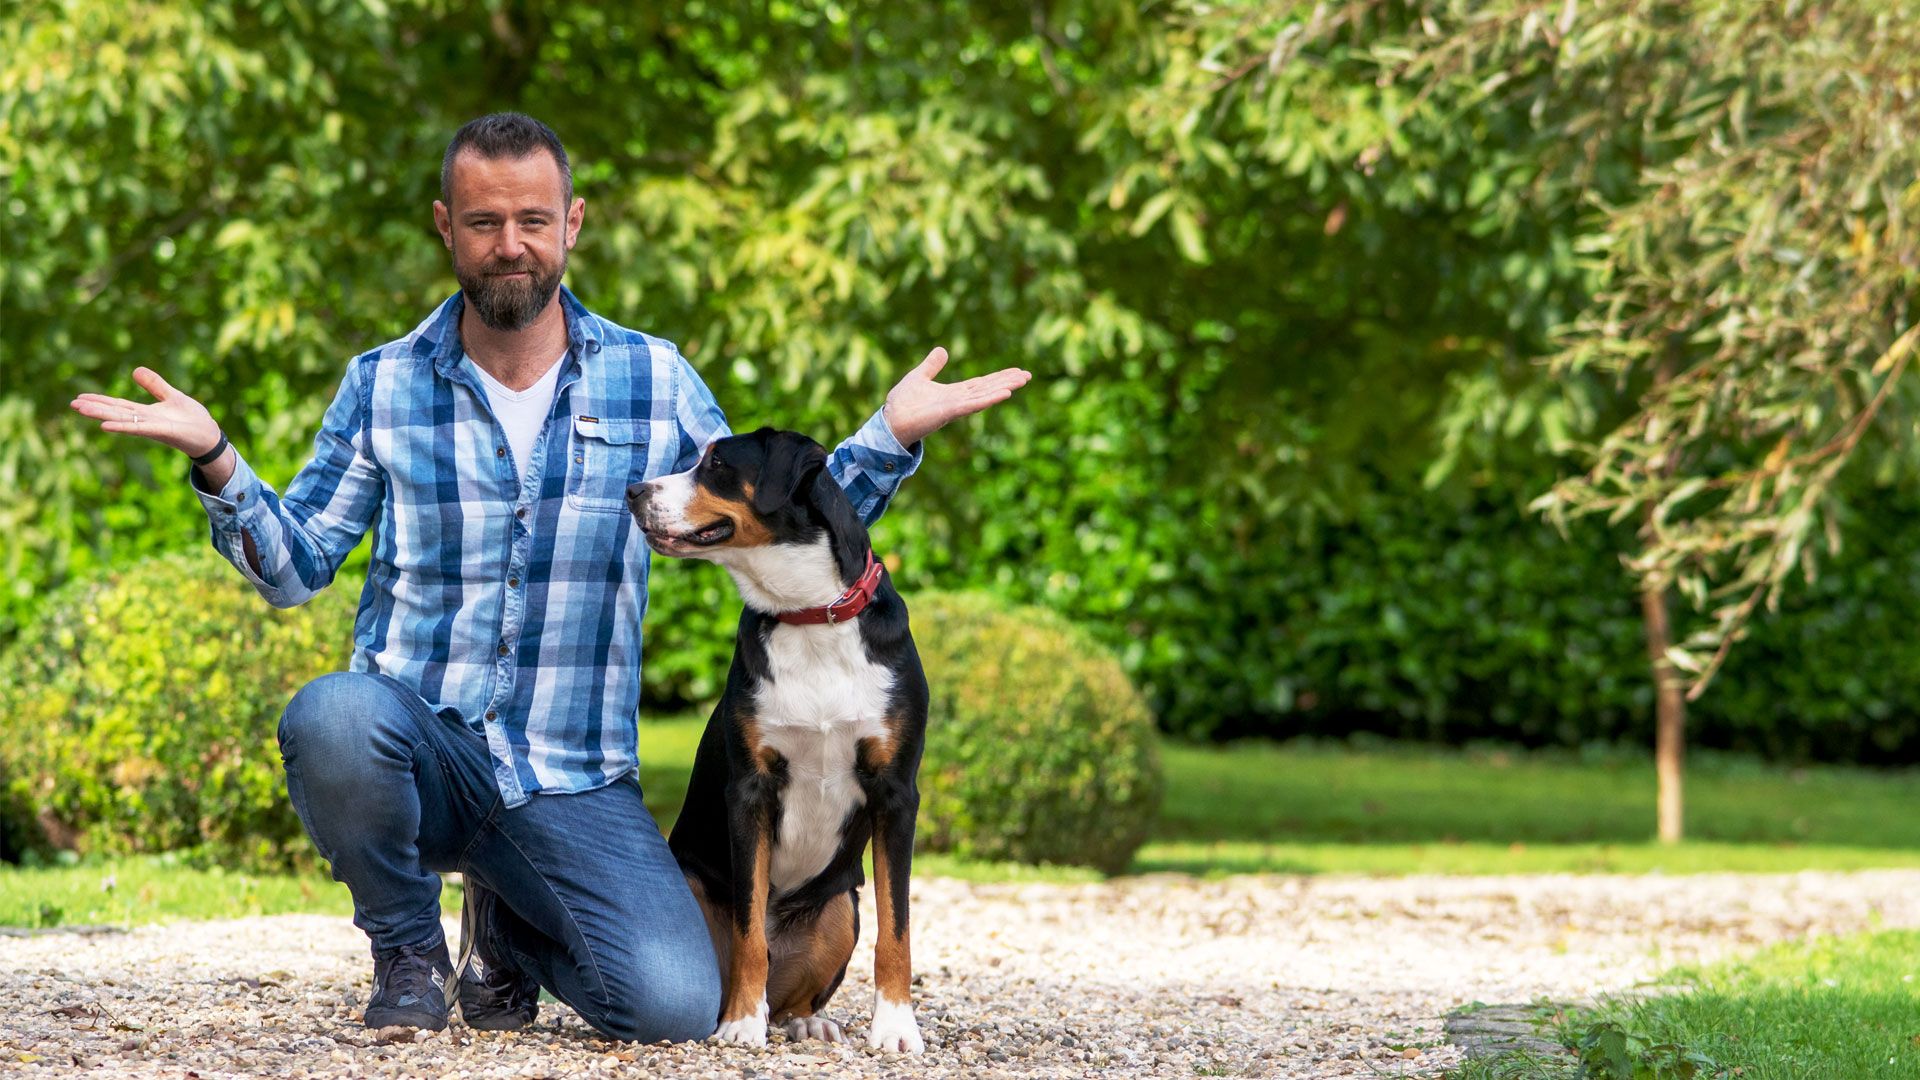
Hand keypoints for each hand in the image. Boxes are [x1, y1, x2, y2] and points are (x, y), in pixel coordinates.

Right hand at [70, 367, 222, 456]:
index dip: (99, 401)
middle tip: (72, 404)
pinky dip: (122, 427)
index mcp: (145, 413)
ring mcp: (152, 427)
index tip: (79, 398)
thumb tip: (135, 370)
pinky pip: (139, 428)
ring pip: (122, 420)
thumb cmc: (192, 419)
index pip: (118, 405)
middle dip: (94, 408)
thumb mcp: (172, 396)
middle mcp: (145, 421)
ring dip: (101, 415)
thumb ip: (155, 385)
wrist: (210, 435)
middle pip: (115, 412)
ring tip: (81, 410)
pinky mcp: (162, 431)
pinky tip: (104, 426)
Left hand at [882, 347, 1031, 445]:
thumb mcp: (919, 376)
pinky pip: (974, 404)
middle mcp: (959, 400)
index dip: (998, 377)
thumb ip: (932, 365)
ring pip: (986, 395)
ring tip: (1022, 381)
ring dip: (1004, 387)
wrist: (890, 420)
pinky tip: (1005, 393)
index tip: (1016, 371)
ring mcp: (957, 407)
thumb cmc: (902, 403)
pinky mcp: (951, 412)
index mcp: (954, 393)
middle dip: (1007, 381)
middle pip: (988, 388)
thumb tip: (942, 350)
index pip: (981, 383)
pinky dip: (990, 398)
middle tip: (1028, 375)